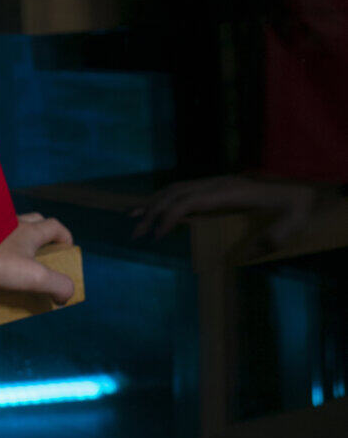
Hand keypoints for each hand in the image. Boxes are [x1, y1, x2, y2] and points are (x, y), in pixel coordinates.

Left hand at [0, 212, 75, 305]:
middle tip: (40, 257)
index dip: (65, 238)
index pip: (54, 227)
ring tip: (13, 265)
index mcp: (28, 230)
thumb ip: (57, 285)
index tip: (67, 252)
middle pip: (33, 222)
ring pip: (8, 230)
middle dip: (41, 236)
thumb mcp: (34, 276)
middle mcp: (9, 223)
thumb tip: (65, 296)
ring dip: (14, 243)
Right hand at [129, 173, 327, 248]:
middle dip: (152, 212)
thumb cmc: (298, 206)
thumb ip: (273, 238)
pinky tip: (155, 208)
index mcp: (231, 192)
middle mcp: (218, 183)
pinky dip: (165, 198)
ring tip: (133, 219)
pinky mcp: (217, 185)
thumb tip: (248, 255)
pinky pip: (185, 189)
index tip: (156, 235)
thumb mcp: (292, 224)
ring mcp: (217, 182)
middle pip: (176, 194)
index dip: (169, 216)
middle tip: (135, 234)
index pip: (190, 202)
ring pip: (176, 188)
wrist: (304, 185)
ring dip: (153, 203)